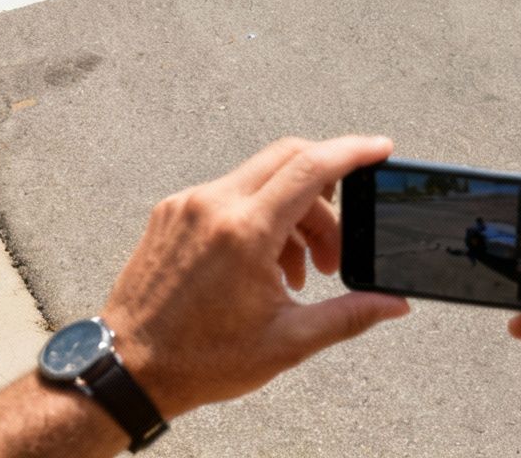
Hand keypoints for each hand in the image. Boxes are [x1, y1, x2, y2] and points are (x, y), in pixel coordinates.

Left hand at [101, 136, 410, 420]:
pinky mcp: (170, 213)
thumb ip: (349, 315)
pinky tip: (264, 264)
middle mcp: (213, 205)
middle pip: (289, 158)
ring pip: (260, 179)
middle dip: (328, 188)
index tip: (381, 149)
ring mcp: (187, 205)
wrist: (125, 371)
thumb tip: (395, 303)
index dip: (353, 152)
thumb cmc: (201, 360)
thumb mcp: (287, 342)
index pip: (311, 167)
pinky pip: (229, 194)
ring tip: (301, 270)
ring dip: (294, 211)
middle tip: (341, 236)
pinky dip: (259, 217)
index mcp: (244, 232)